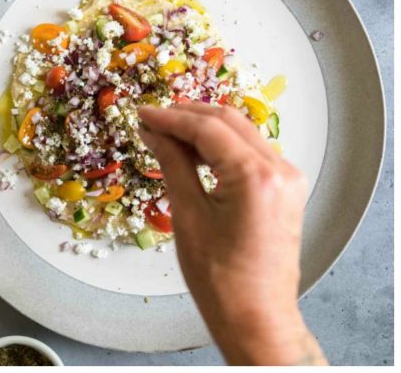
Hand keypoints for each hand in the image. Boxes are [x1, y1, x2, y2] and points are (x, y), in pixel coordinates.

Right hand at [137, 103, 325, 365]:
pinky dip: (221, 147)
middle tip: (151, 120)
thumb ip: (173, 165)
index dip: (170, 117)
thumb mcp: (188, 217)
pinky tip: (194, 154)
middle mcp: (280, 170)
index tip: (141, 113)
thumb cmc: (220, 278)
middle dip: (188, 116)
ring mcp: (287, 179)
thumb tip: (154, 133)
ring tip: (167, 136)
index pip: (208, 129)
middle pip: (229, 122)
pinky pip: (250, 152)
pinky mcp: (285, 189)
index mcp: (256, 177)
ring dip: (204, 129)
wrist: (256, 316)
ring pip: (241, 133)